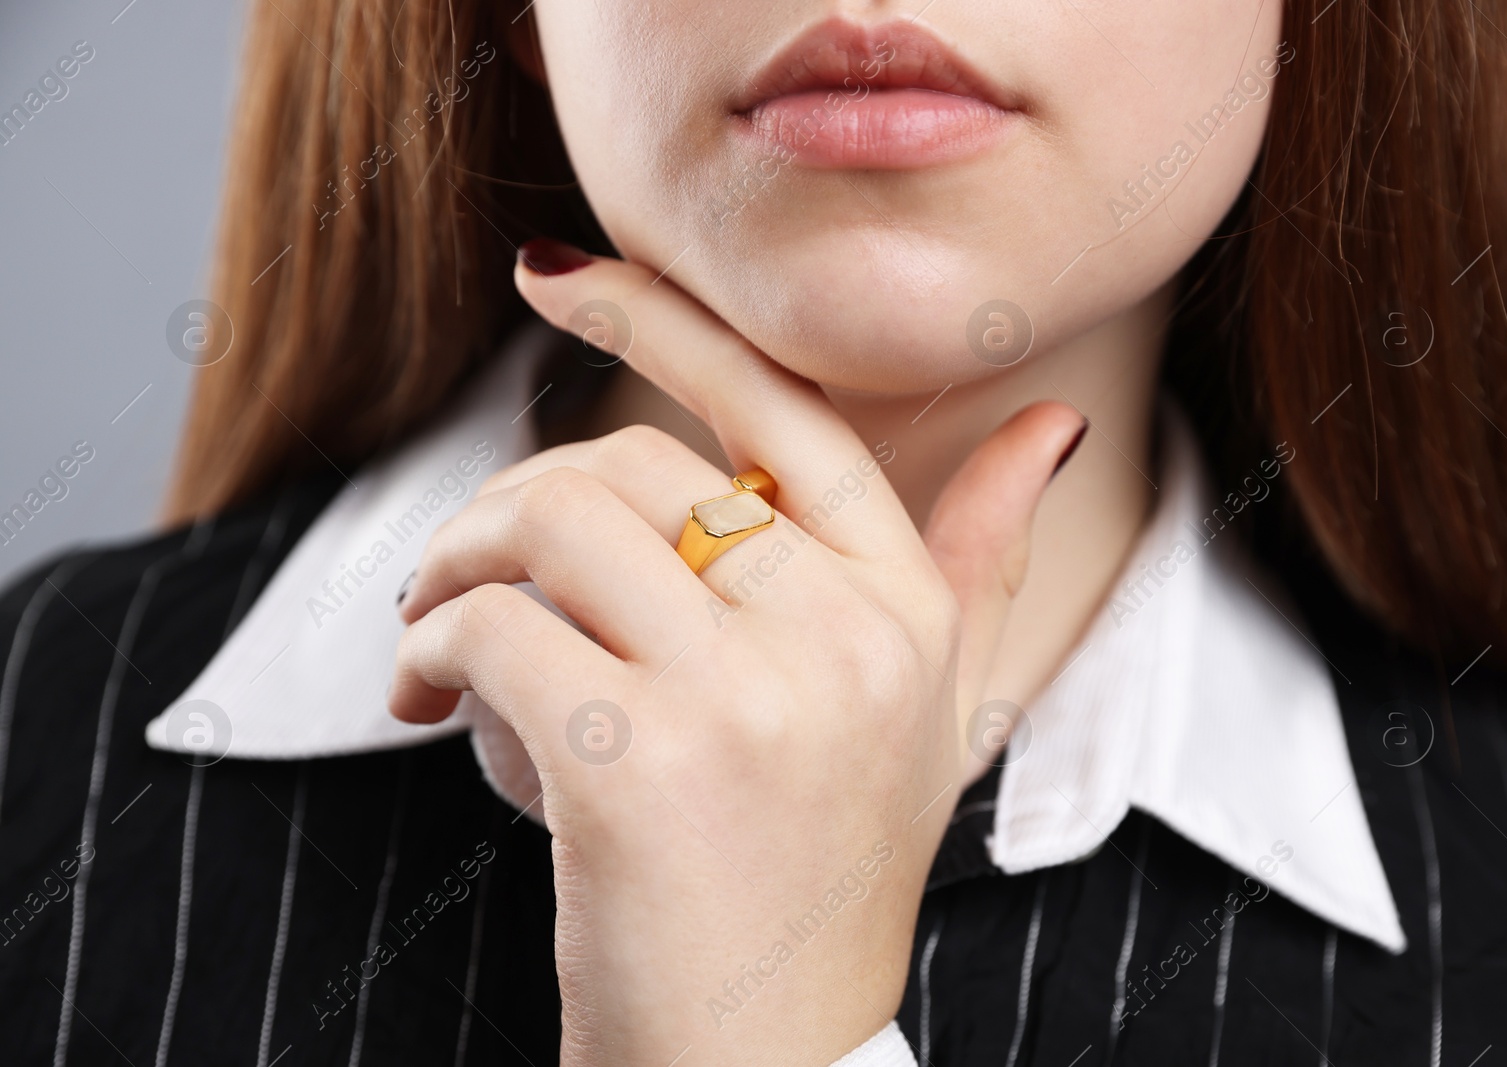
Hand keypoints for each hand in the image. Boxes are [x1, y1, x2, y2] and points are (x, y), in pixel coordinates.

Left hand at [388, 242, 1083, 1065]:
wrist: (768, 1059)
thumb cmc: (826, 879)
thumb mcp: (932, 718)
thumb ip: (982, 562)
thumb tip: (1052, 423)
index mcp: (910, 610)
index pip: (785, 409)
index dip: (663, 318)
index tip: (558, 275)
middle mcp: (850, 636)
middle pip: (631, 464)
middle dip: (510, 503)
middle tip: (456, 576)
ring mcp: (753, 697)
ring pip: (553, 524)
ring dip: (455, 566)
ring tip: (432, 637)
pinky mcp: (644, 762)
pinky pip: (494, 628)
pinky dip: (432, 647)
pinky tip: (424, 700)